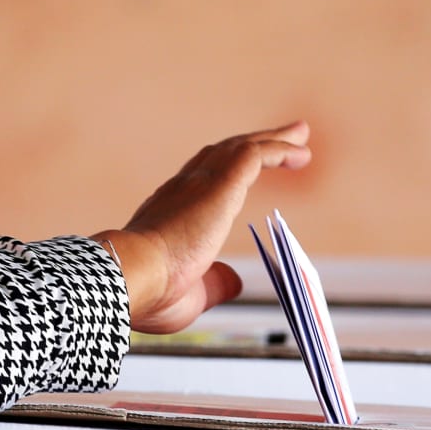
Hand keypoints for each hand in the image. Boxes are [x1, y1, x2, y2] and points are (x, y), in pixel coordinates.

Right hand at [94, 121, 312, 332]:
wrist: (130, 276)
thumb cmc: (150, 294)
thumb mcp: (190, 294)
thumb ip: (213, 285)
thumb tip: (234, 281)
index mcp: (169, 213)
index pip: (200, 181)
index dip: (227, 172)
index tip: (248, 171)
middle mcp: (182, 190)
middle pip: (222, 155)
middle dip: (254, 144)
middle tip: (286, 139)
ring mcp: (198, 184)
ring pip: (240, 149)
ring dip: (273, 141)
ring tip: (299, 135)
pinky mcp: (219, 185)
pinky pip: (254, 155)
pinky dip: (277, 149)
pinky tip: (298, 154)